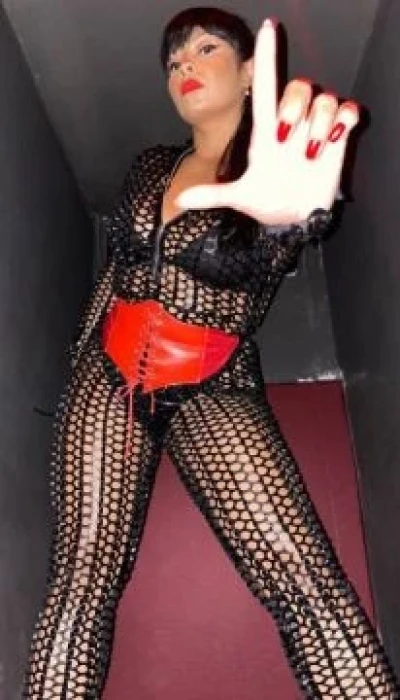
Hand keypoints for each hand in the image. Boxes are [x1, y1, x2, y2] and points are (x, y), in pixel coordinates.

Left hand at [176, 18, 359, 225]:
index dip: (267, 56)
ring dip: (319, 124)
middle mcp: (291, 123)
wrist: (296, 219)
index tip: (267, 29)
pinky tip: (336, 137)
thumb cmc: (269, 201)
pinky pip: (346, 110)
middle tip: (287, 139)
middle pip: (297, 87)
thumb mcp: (241, 198)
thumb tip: (180, 200)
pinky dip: (343, 119)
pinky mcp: (337, 136)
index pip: (266, 85)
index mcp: (267, 131)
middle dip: (293, 107)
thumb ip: (213, 195)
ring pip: (323, 98)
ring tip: (311, 155)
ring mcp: (315, 128)